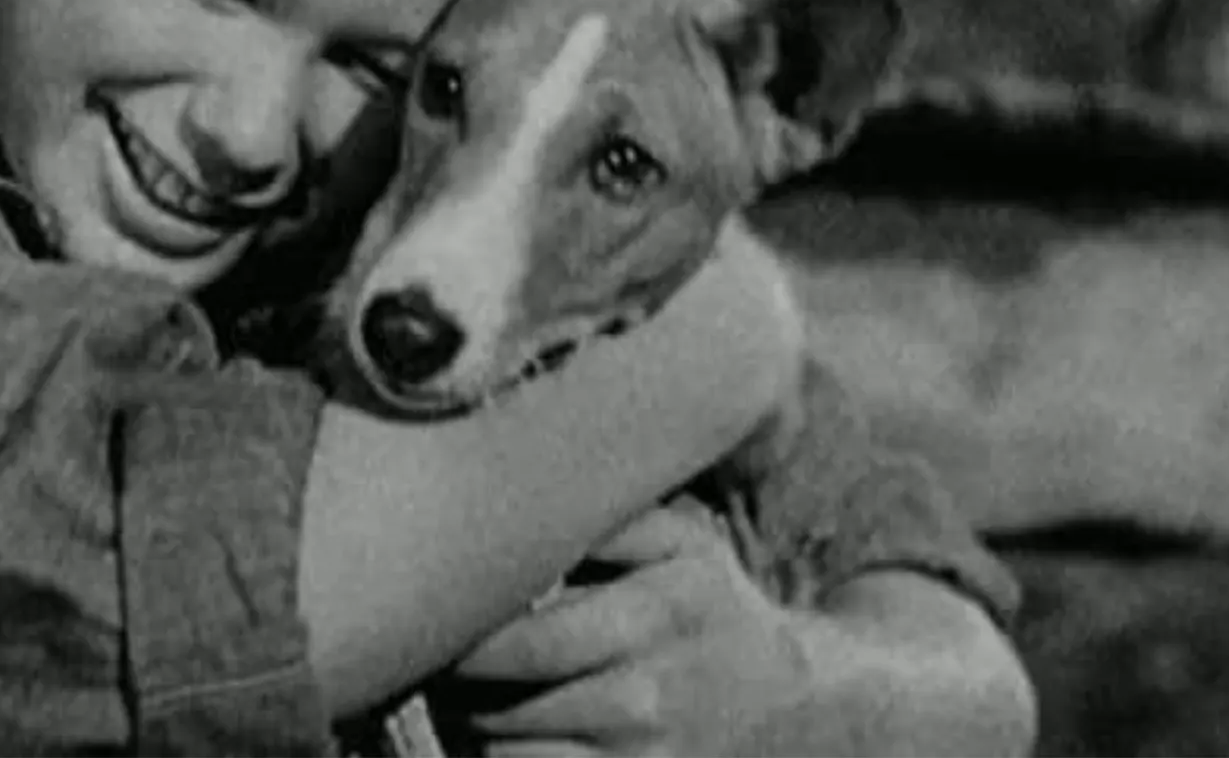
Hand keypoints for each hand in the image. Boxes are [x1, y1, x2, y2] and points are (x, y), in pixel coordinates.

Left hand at [435, 500, 812, 757]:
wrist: (792, 694)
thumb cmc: (707, 601)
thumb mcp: (677, 540)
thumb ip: (606, 518)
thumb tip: (515, 496)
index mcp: (652, 615)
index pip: (521, 641)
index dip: (459, 636)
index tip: (440, 615)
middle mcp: (645, 696)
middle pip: (499, 705)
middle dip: (451, 684)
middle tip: (436, 654)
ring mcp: (641, 756)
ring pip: (507, 753)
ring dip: (470, 725)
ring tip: (463, 691)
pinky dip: (506, 757)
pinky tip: (507, 727)